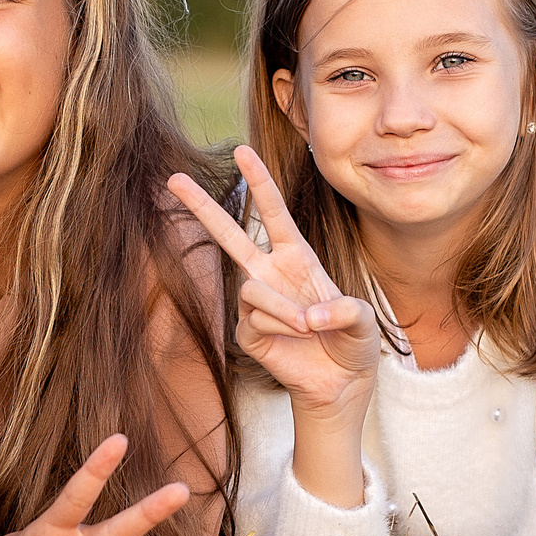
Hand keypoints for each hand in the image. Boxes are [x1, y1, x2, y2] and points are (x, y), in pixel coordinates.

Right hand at [170, 147, 384, 412]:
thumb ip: (343, 310)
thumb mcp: (362, 320)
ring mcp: (256, 302)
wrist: (339, 384)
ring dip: (284, 309)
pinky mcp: (247, 332)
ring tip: (309, 327)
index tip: (242, 151)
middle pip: (229, 235)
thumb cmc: (352, 343)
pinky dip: (281, 328)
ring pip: (253, 289)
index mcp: (297, 257)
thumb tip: (307, 316)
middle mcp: (270, 273)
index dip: (259, 182)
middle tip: (173, 178)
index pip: (272, 213)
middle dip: (201, 208)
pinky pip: (254, 319)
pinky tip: (297, 338)